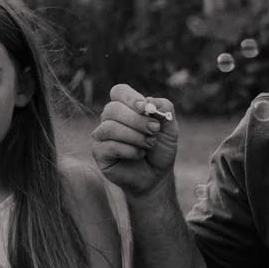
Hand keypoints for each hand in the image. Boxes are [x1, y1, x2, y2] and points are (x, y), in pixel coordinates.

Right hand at [90, 83, 178, 198]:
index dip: (131, 98)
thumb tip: (149, 101)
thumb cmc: (160, 149)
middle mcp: (109, 119)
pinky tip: (140, 154)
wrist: (156, 175)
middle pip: (112, 109)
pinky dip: (129, 150)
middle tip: (154, 131)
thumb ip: (164, 108)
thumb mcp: (169, 127)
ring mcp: (102, 136)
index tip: (146, 108)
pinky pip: (109, 146)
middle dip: (137, 120)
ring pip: (109, 127)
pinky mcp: (99, 153)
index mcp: (125, 107)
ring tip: (149, 144)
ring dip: (134, 136)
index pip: (119, 92)